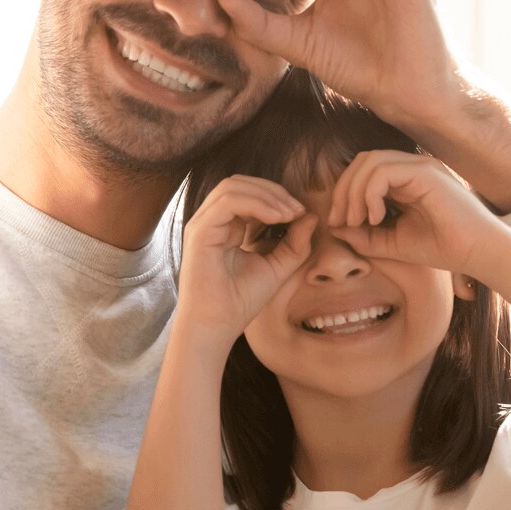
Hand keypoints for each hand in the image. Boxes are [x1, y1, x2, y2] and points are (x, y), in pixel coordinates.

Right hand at [179, 176, 317, 343]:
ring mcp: (202, 224)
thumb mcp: (277, 269)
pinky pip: (228, 201)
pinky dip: (256, 204)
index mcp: (224, 227)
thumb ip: (294, 244)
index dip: (276, 196)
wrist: (215, 327)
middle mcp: (210, 221)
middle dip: (273, 190)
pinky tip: (277, 217)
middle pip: (240, 183)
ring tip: (289, 213)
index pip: (247, 193)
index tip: (301, 212)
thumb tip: (310, 216)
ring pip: (233, 186)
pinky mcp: (200, 231)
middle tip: (297, 209)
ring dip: (266, 194)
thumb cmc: (239, 302)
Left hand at [327, 150, 504, 276]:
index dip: (344, 193)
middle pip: (362, 161)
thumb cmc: (443, 249)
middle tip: (340, 221)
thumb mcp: (393, 244)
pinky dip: (370, 194)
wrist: (480, 254)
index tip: (337, 223)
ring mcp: (421, 166)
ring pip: (370, 162)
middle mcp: (413, 167)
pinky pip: (383, 172)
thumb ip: (364, 235)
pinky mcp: (426, 173)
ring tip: (357, 221)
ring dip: (354, 192)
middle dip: (343, 190)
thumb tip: (335, 227)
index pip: (364, 170)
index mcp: (406, 179)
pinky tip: (376, 218)